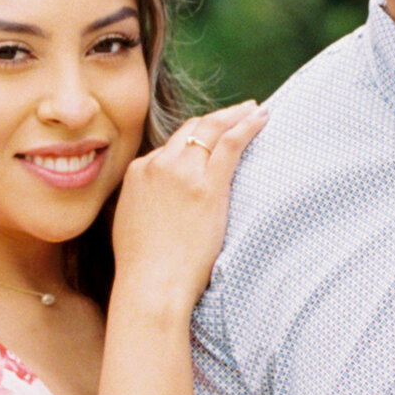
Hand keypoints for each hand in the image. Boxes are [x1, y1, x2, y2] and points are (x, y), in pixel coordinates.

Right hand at [109, 102, 266, 310]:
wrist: (151, 285)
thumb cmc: (143, 267)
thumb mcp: (132, 223)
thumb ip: (145, 201)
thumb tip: (159, 201)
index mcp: (139, 171)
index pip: (172, 144)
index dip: (196, 138)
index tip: (213, 137)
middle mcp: (159, 164)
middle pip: (192, 129)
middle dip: (217, 118)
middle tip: (238, 112)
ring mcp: (183, 172)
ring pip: (212, 127)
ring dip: (235, 114)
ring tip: (253, 109)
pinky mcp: (208, 185)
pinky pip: (231, 143)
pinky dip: (248, 124)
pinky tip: (263, 117)